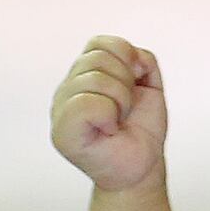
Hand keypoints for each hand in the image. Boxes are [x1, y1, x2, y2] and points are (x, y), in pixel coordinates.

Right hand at [53, 36, 168, 196]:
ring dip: (121, 100)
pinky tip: (110, 129)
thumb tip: (131, 57)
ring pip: (95, 77)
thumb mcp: (148, 84)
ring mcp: (60, 109)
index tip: (134, 86)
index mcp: (82, 75)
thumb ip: (139, 58)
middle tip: (125, 110)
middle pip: (98, 58)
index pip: (98, 44)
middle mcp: (67, 89)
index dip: (126, 59)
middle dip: (126, 83)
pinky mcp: (62, 132)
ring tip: (119, 120)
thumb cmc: (141, 129)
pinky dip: (109, 114)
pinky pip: (85, 103)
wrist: (143, 166)